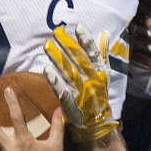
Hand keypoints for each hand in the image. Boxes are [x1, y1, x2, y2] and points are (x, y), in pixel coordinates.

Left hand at [43, 25, 117, 141]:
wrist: (97, 123)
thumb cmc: (98, 96)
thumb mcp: (102, 74)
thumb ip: (101, 54)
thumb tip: (104, 34)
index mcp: (100, 72)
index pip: (93, 54)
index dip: (86, 40)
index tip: (78, 27)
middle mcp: (92, 80)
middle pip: (78, 60)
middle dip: (67, 45)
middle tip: (56, 32)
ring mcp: (81, 91)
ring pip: (68, 72)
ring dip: (57, 59)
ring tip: (47, 46)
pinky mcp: (71, 102)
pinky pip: (62, 89)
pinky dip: (55, 80)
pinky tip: (46, 69)